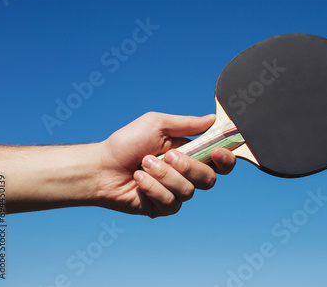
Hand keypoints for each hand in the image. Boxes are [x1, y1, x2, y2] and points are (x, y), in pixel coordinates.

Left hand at [96, 112, 235, 217]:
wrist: (101, 167)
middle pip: (209, 179)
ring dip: (164, 176)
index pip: (220, 161)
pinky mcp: (163, 207)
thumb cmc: (126, 142)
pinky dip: (153, 188)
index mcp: (190, 153)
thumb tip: (212, 119)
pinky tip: (139, 180)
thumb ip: (187, 124)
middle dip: (188, 167)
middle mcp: (186, 174)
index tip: (217, 153)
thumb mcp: (157, 124)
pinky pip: (171, 202)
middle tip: (167, 156)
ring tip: (143, 165)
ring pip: (189, 191)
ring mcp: (175, 192)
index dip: (225, 159)